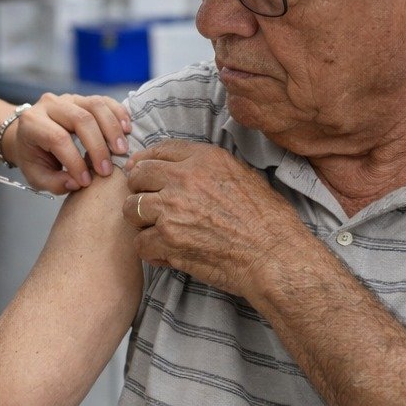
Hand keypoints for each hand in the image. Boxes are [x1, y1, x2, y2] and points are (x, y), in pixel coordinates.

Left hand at [7, 92, 131, 193]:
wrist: (28, 135)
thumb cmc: (32, 156)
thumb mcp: (35, 176)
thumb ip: (54, 182)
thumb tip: (77, 183)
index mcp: (32, 123)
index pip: (58, 138)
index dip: (75, 161)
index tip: (86, 181)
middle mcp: (49, 105)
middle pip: (80, 119)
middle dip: (98, 146)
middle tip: (107, 169)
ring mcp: (68, 98)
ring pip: (95, 105)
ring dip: (112, 129)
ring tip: (121, 150)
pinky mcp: (83, 98)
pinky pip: (104, 101)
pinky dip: (118, 114)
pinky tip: (126, 130)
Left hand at [123, 139, 314, 292]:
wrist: (274, 255)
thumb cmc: (268, 219)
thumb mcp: (244, 175)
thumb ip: (210, 167)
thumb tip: (187, 167)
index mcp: (204, 159)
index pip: (159, 150)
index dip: (145, 162)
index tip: (139, 171)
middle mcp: (184, 179)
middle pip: (137, 176)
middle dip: (139, 190)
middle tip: (148, 204)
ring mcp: (172, 210)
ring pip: (131, 209)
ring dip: (141, 221)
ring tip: (156, 230)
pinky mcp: (168, 241)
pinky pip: (140, 243)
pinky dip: (151, 250)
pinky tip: (166, 253)